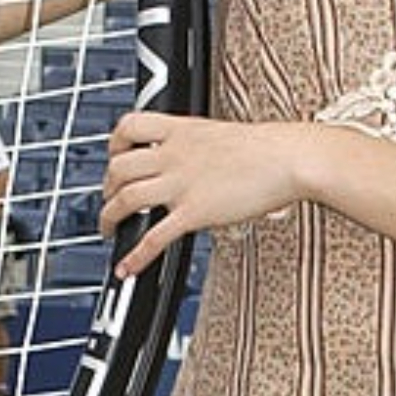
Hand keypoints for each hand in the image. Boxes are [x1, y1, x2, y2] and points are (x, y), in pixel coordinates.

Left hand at [100, 112, 308, 275]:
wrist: (289, 158)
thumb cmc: (266, 149)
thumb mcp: (219, 134)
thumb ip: (195, 146)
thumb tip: (190, 162)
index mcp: (180, 131)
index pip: (128, 127)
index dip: (114, 145)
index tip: (115, 157)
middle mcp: (174, 155)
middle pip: (118, 168)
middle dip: (106, 189)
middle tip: (110, 201)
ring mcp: (181, 184)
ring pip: (125, 200)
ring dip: (109, 219)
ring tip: (109, 230)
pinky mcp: (194, 213)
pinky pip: (153, 237)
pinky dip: (135, 256)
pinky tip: (128, 267)